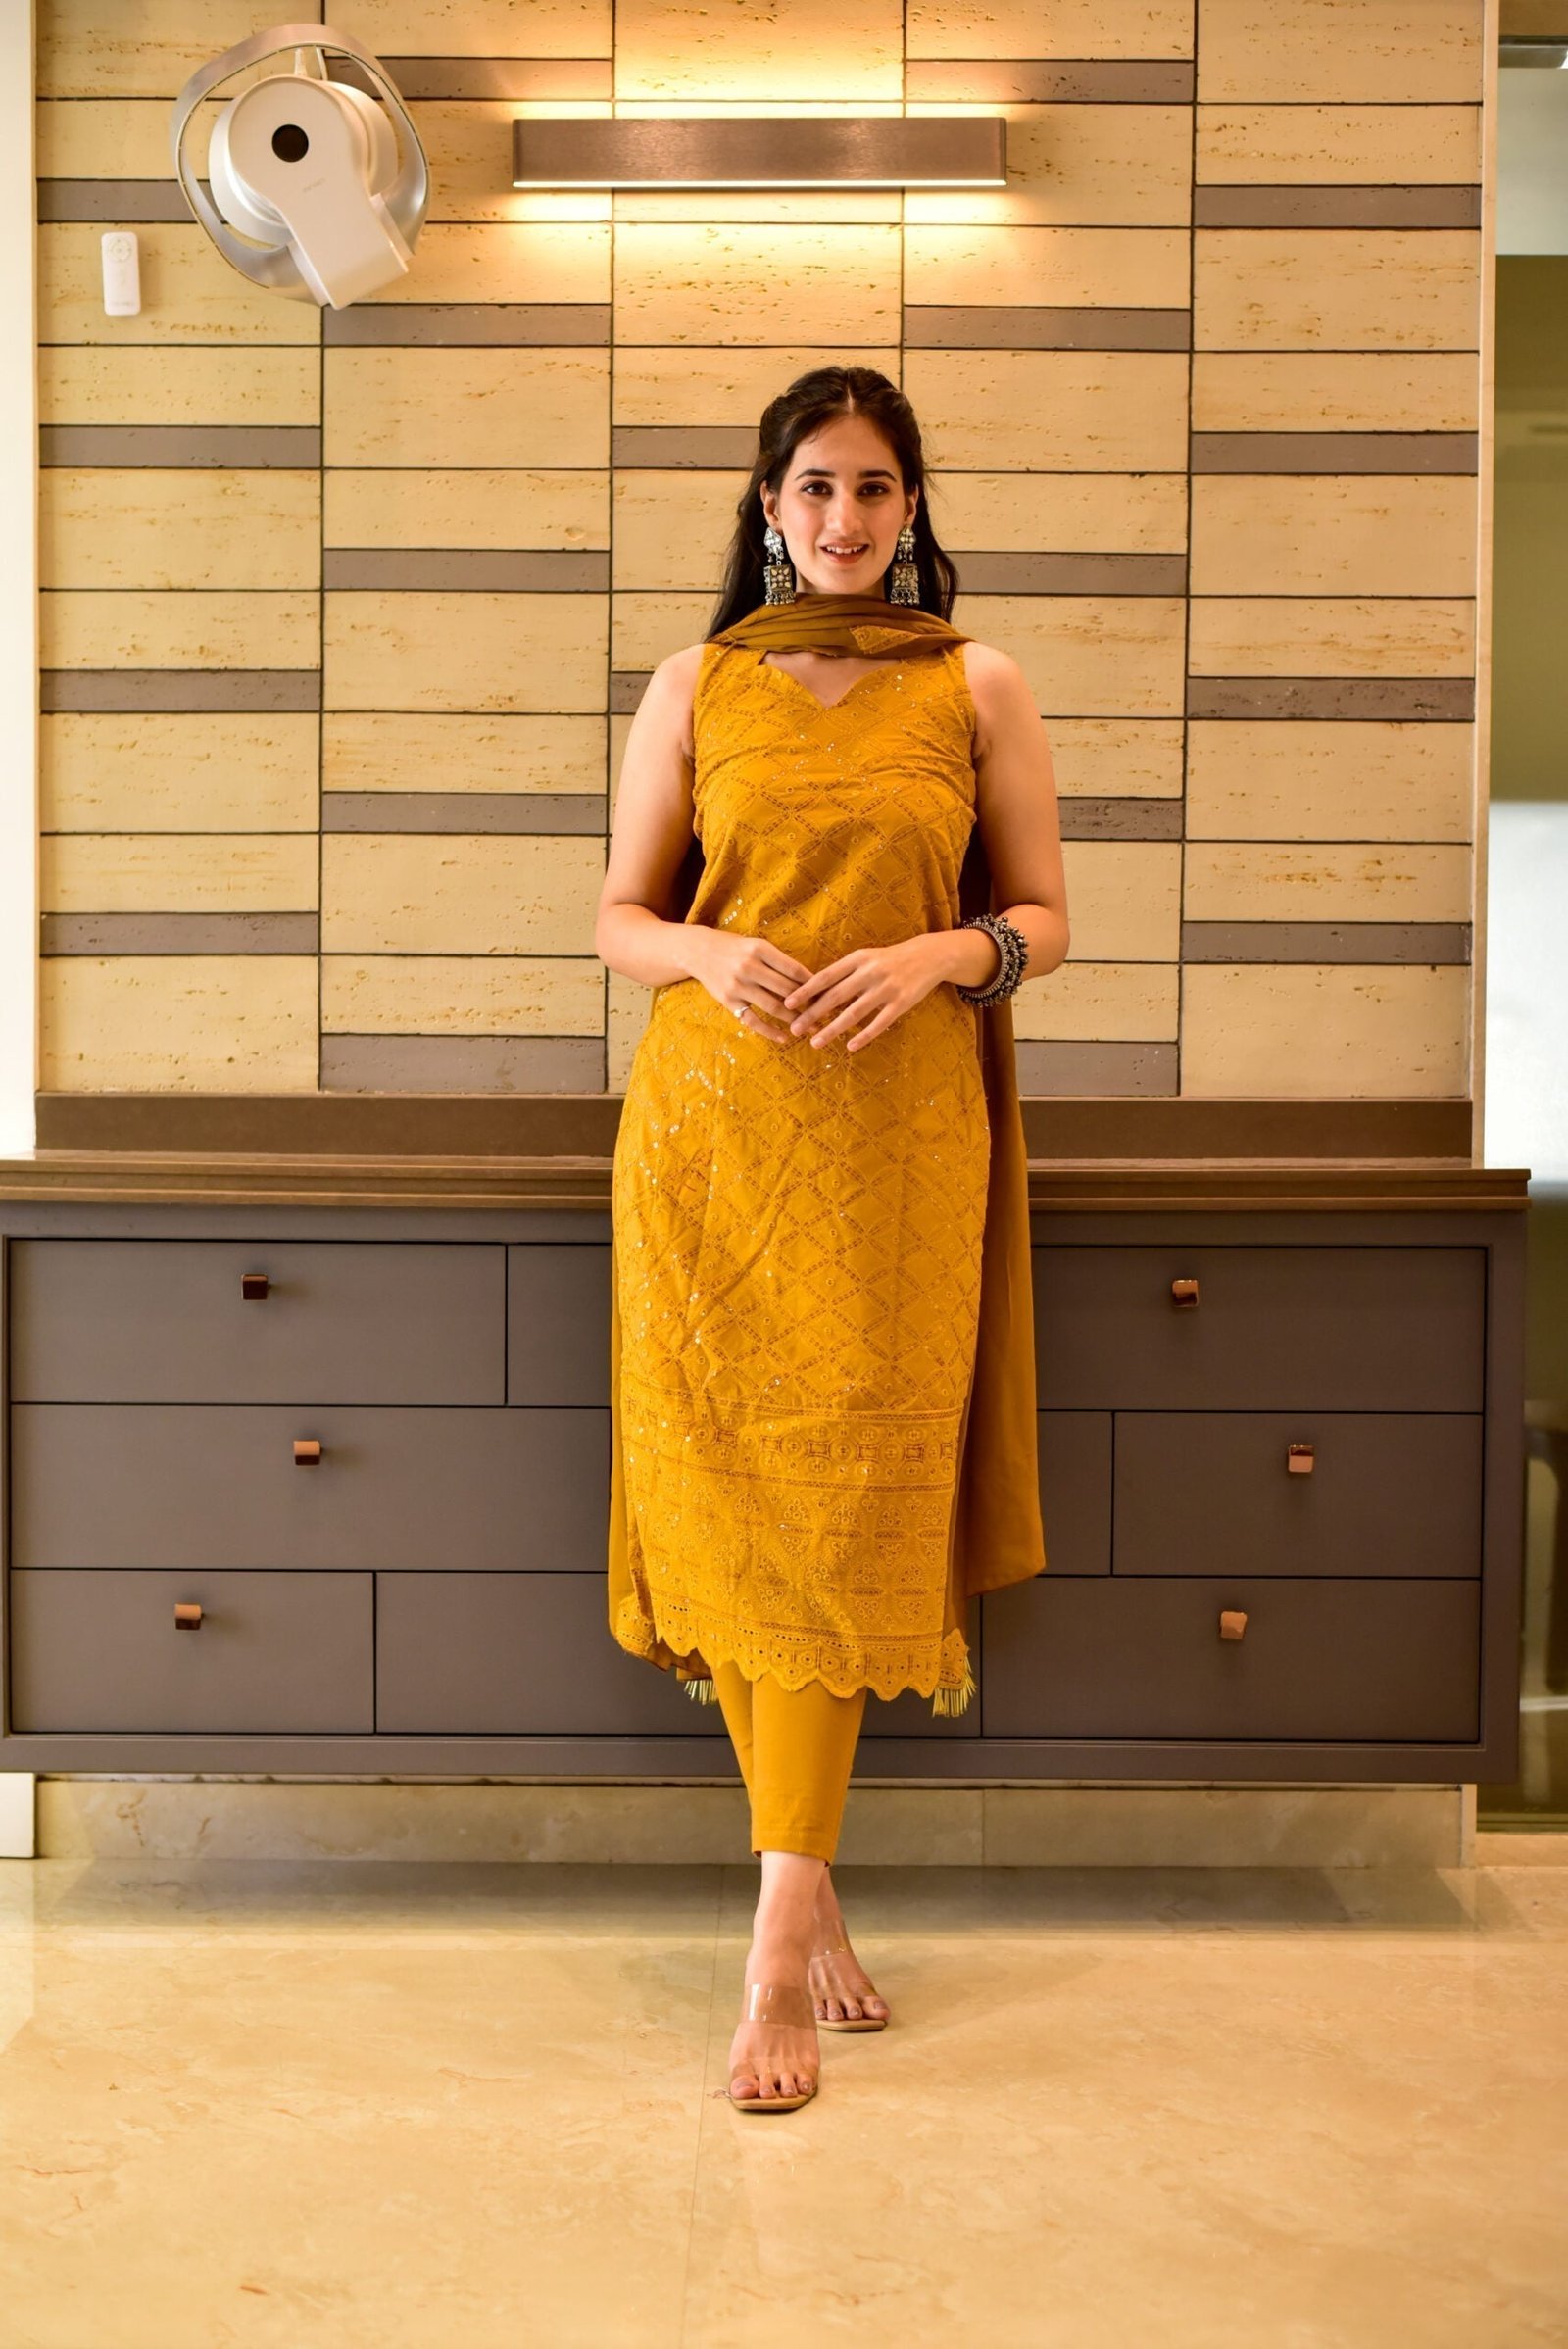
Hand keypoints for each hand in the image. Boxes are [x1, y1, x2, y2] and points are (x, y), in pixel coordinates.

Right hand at [685, 927, 815, 1039]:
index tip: (829, 993)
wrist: (698, 951)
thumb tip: (811, 981)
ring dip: (794, 1019)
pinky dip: (770, 1031)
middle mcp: (748, 967)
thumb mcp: (757, 945)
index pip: (793, 969)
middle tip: (826, 1014)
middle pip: (786, 989)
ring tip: (811, 1028)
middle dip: (809, 1003)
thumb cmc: (736, 947)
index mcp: (760, 949)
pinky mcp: (728, 1001)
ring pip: (773, 1006)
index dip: (813, 983)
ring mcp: (737, 986)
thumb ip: (779, 961)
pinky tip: (784, 1037)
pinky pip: (752, 1020)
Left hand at [781, 934, 956, 1053]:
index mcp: (857, 959)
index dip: (805, 991)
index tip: (787, 1004)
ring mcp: (886, 989)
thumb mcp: (865, 958)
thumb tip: (813, 991)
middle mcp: (869, 973)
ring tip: (815, 1043)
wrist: (927, 957)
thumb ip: (842, 973)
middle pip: (835, 997)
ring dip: (832, 1030)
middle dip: (812, 1014)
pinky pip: (879, 1023)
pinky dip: (863, 1036)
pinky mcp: (901, 1004)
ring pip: (853, 1013)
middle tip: (795, 1029)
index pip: (825, 976)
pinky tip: (849, 1047)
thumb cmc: (888, 960)